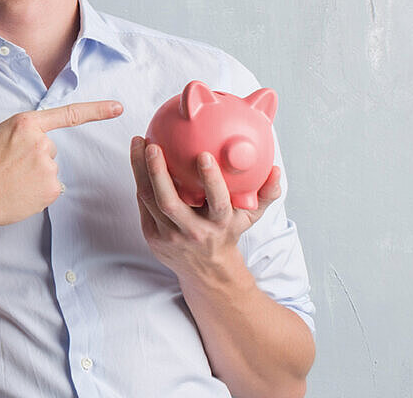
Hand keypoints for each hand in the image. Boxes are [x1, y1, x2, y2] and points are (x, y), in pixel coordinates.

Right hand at [0, 101, 123, 233]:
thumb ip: (11, 132)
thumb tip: (20, 140)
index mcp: (24, 124)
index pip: (68, 114)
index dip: (97, 110)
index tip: (118, 108)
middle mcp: (41, 142)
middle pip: (49, 148)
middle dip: (34, 157)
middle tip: (9, 169)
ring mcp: (49, 166)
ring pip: (49, 169)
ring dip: (34, 176)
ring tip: (10, 183)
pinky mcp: (52, 189)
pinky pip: (50, 188)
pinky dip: (37, 192)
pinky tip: (18, 194)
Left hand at [131, 136, 281, 282]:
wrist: (206, 270)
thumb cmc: (228, 233)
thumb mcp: (249, 217)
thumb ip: (266, 193)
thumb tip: (276, 169)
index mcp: (219, 225)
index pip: (217, 202)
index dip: (211, 180)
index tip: (203, 155)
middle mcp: (193, 232)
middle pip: (170, 203)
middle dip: (159, 173)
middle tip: (154, 146)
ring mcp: (169, 236)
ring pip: (149, 200)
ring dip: (141, 170)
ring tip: (138, 142)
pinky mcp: (152, 236)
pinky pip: (142, 204)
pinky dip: (139, 180)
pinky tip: (137, 157)